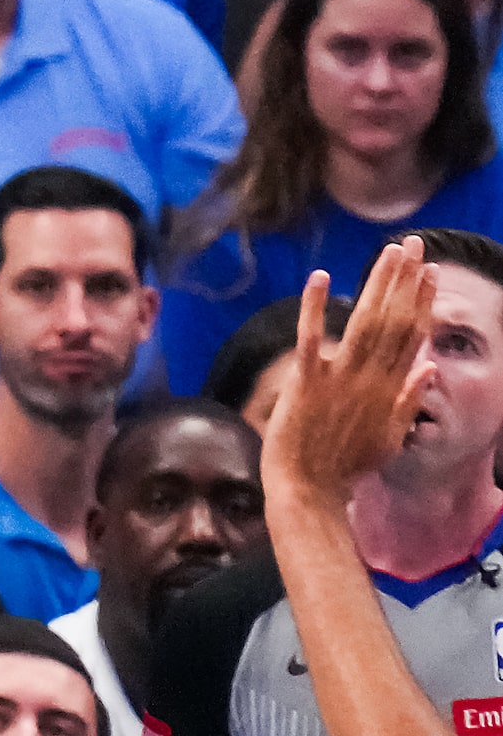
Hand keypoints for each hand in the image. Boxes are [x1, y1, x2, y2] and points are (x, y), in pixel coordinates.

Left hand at [266, 245, 436, 507]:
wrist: (310, 491)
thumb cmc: (346, 465)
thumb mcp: (389, 435)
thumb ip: (408, 398)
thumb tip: (430, 365)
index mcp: (389, 389)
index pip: (412, 335)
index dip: (421, 300)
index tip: (429, 271)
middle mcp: (370, 379)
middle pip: (393, 320)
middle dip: (404, 280)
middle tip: (412, 245)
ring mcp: (339, 379)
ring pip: (364, 322)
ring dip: (378, 284)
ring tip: (388, 252)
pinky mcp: (306, 383)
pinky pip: (311, 338)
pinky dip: (315, 307)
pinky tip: (323, 277)